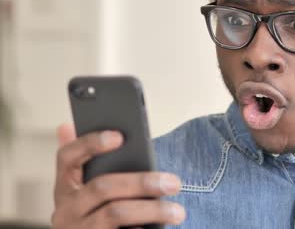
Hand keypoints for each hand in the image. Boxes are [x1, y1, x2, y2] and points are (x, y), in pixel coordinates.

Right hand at [51, 122, 185, 227]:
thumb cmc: (98, 216)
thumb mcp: (91, 192)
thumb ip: (94, 164)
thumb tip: (84, 128)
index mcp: (66, 187)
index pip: (68, 156)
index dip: (90, 143)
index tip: (119, 136)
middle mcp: (65, 209)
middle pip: (102, 187)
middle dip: (142, 182)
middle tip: (174, 183)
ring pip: (115, 213)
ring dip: (152, 211)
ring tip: (178, 211)